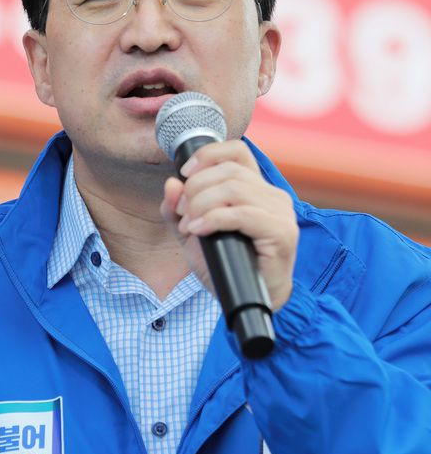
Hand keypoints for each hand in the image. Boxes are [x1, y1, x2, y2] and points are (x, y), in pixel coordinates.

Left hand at [160, 140, 298, 310]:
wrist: (246, 301)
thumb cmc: (225, 266)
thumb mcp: (193, 235)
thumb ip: (179, 210)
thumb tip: (171, 183)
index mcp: (256, 190)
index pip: (238, 152)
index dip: (209, 154)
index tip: (185, 172)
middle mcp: (273, 196)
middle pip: (229, 171)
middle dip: (196, 187)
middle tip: (182, 212)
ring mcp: (280, 213)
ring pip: (234, 189)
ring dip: (202, 203)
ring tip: (189, 225)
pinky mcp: (282, 233)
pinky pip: (243, 214)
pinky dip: (214, 218)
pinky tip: (199, 230)